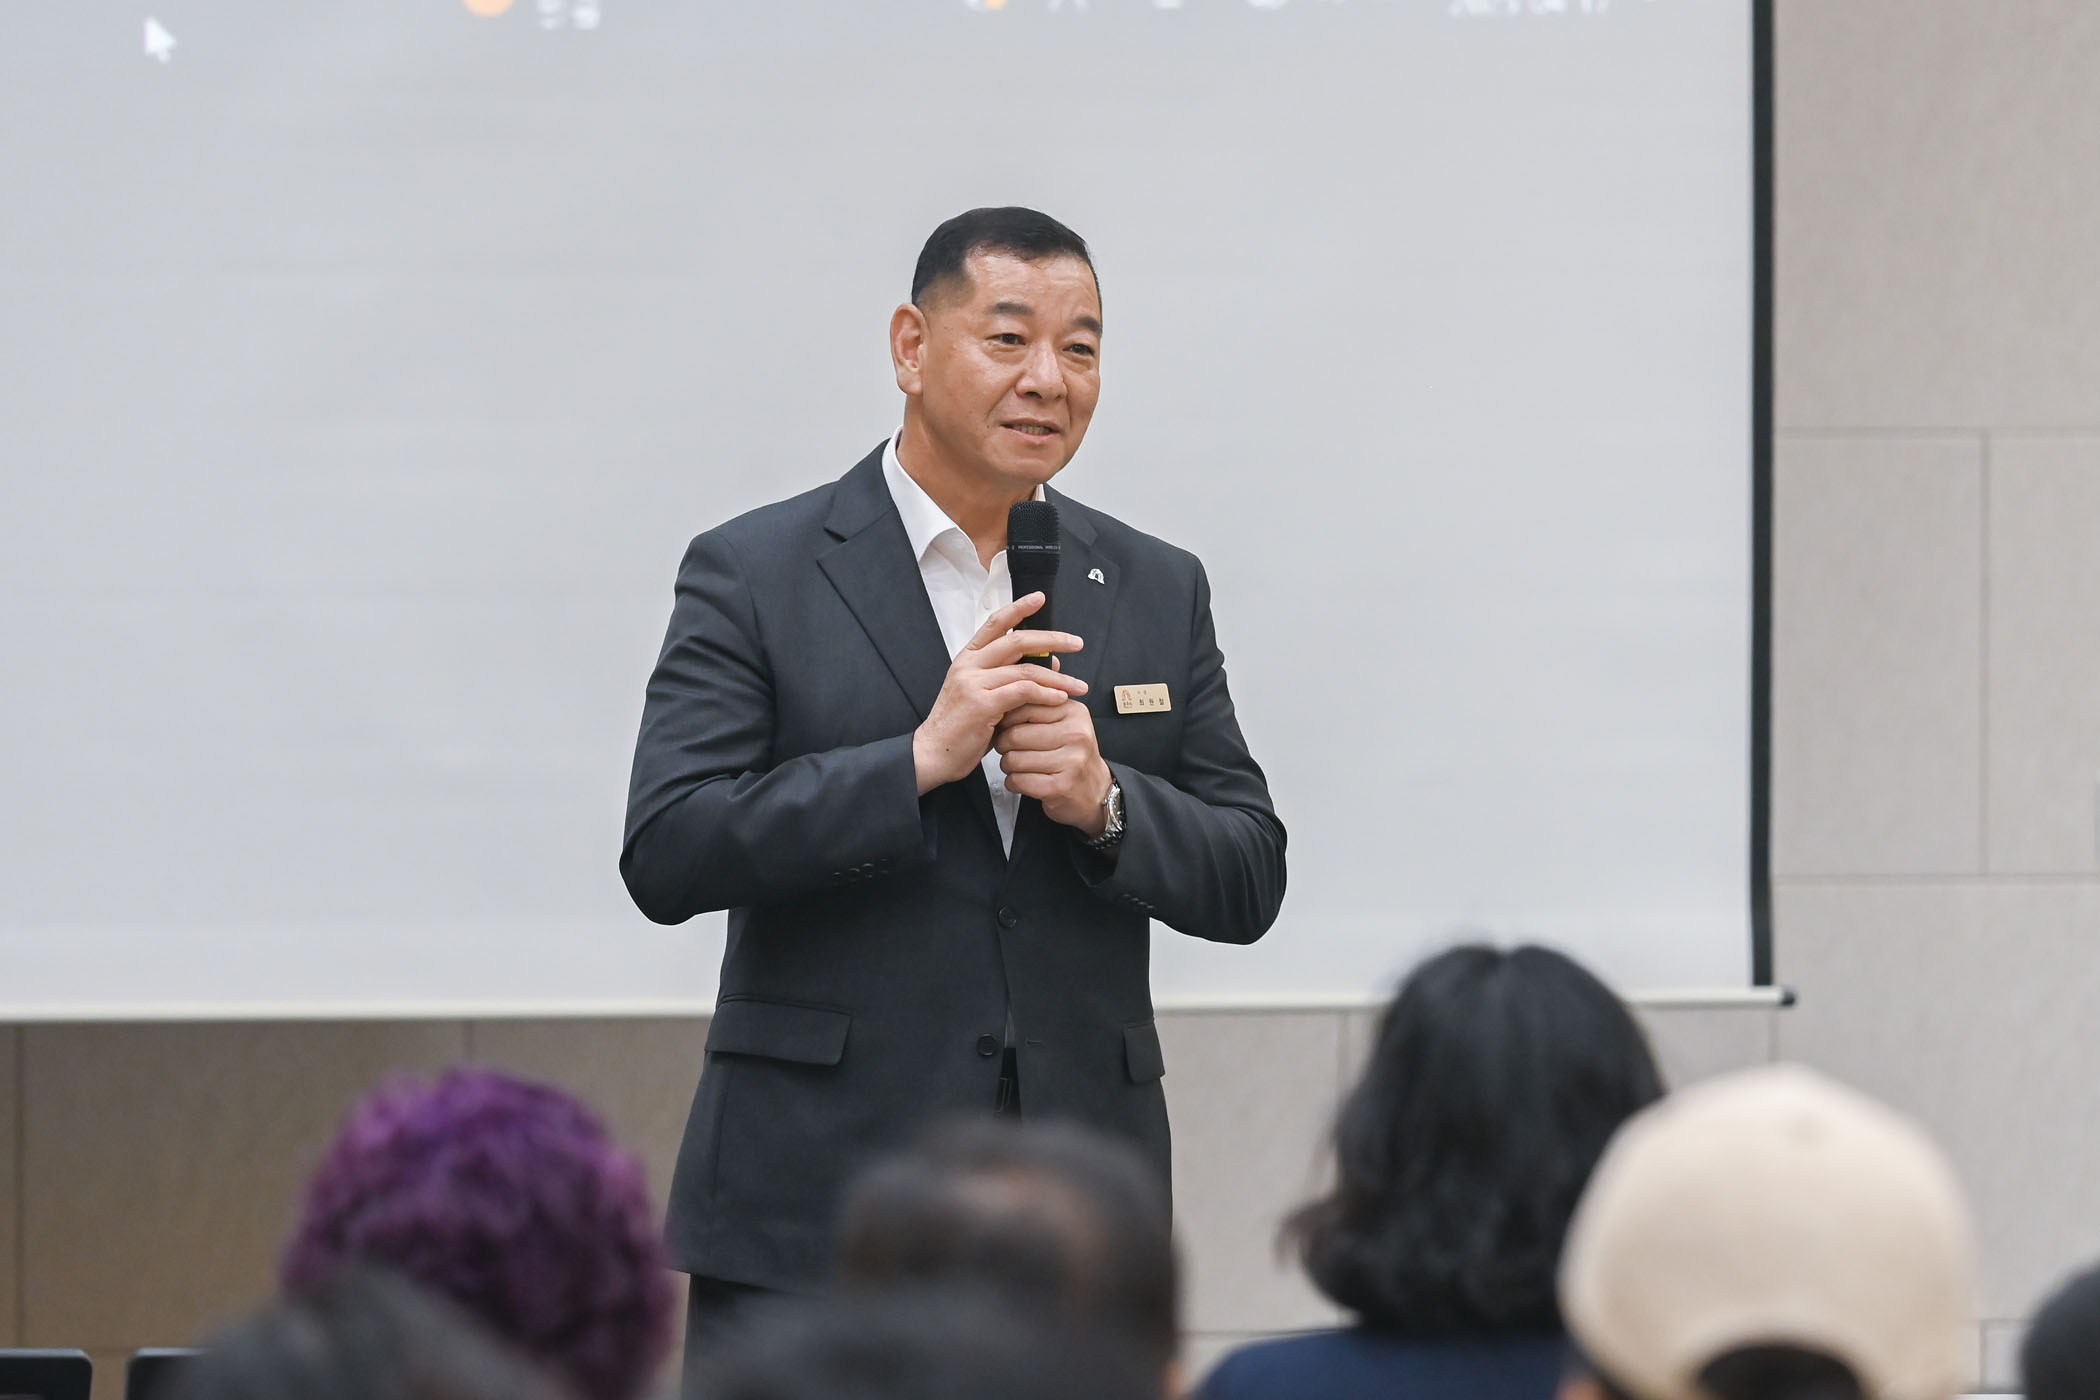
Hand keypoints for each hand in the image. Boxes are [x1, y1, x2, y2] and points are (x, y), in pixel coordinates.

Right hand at [913, 593, 1086, 794]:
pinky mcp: (982, 704)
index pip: (995, 624)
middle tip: (1076, 642)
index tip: (1039, 598)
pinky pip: (1022, 692)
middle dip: (1051, 640)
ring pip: (1025, 670)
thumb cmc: (961, 727)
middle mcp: (969, 666)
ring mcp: (974, 683)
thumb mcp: (986, 695)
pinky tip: (1060, 699)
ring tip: (1079, 686)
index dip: (1018, 607)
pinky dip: (1045, 694)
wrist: (933, 753)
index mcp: (967, 659)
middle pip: (1017, 640)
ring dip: (1058, 678)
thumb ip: (1012, 678)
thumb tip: (1051, 664)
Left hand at [993, 699, 1113, 836]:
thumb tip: (1004, 700)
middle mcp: (1076, 734)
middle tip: (1010, 750)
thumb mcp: (1063, 723)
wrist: (1094, 790)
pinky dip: (1013, 783)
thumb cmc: (1071, 755)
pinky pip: (1018, 781)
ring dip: (1007, 766)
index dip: (1007, 719)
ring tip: (1019, 766)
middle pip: (1015, 735)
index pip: (1025, 706)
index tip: (1008, 728)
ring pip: (1013, 760)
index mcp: (1074, 713)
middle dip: (1003, 745)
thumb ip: (1038, 708)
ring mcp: (1071, 761)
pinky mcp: (1061, 786)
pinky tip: (1023, 780)